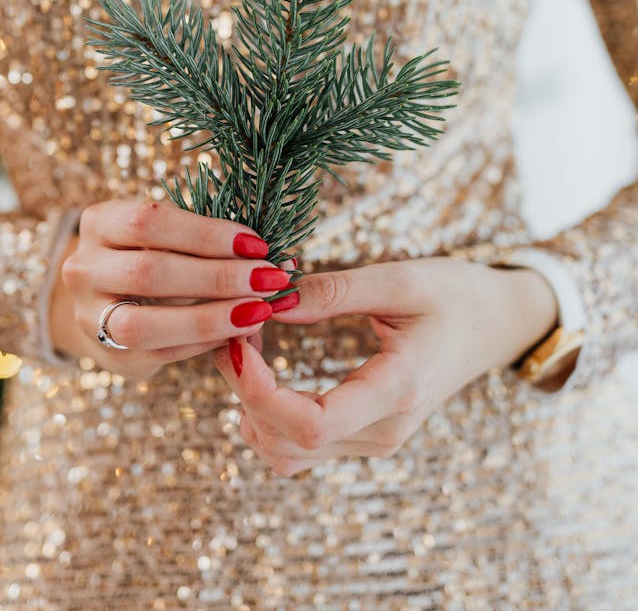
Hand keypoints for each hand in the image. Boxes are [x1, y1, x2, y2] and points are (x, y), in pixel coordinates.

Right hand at [49, 198, 294, 379]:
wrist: (108, 297)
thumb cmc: (157, 251)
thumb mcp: (173, 232)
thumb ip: (216, 240)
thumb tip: (284, 257)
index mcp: (99, 222)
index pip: (149, 221)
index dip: (207, 233)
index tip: (257, 243)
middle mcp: (83, 268)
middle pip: (149, 272)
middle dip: (217, 276)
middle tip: (269, 278)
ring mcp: (88, 316)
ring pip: (144, 323)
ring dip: (210, 318)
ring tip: (259, 311)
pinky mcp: (108, 355)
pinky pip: (160, 352)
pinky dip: (205, 342)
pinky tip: (240, 331)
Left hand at [213, 255, 557, 475]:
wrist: (498, 324)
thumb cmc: (456, 294)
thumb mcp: (400, 278)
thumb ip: (334, 291)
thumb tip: (270, 298)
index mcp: (398, 390)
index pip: (312, 424)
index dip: (260, 392)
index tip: (239, 342)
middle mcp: (384, 431)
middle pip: (287, 444)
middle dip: (244, 392)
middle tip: (233, 329)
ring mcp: (374, 440)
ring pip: (286, 454)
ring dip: (251, 407)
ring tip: (246, 345)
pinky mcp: (365, 434)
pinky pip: (301, 445)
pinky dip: (268, 414)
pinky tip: (264, 366)